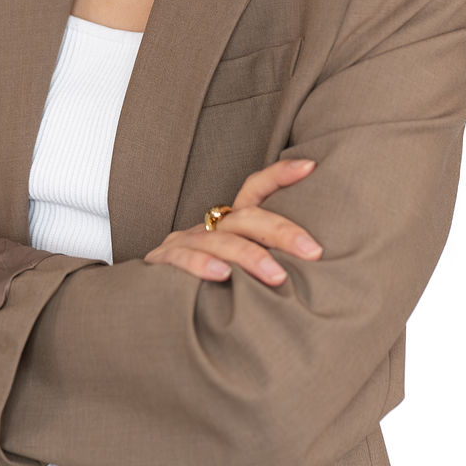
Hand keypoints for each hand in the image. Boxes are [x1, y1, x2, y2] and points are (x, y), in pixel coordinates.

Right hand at [143, 157, 320, 285]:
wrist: (149, 299)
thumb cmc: (208, 285)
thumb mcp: (239, 267)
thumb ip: (268, 260)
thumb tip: (316, 260)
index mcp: (229, 223)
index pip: (255, 190)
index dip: (280, 175)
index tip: (310, 166)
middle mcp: (208, 226)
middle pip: (246, 217)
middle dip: (281, 231)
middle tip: (312, 251)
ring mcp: (184, 241)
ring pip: (219, 241)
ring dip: (249, 256)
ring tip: (277, 276)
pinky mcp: (162, 261)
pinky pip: (182, 259)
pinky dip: (202, 265)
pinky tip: (222, 275)